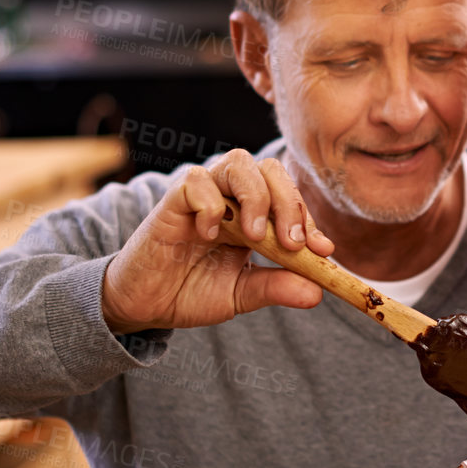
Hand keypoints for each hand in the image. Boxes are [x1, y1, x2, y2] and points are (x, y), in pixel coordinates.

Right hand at [101, 149, 334, 333]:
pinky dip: (211, 204)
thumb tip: (317, 293)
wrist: (144, 305)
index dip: (309, 219)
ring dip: (256, 196)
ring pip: (238, 163)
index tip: (323, 250)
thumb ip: (276, 287)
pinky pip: (196, 181)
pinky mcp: (172, 201)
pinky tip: (210, 234)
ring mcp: (202, 194)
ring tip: (256, 236)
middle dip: (289, 202)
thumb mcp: (241, 294)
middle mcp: (231, 197)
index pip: (290, 198)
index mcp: (253, 215)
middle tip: (293, 244)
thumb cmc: (190, 291)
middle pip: (270, 170)